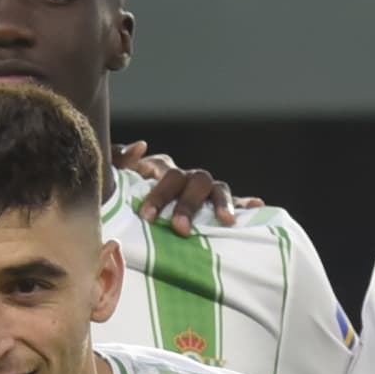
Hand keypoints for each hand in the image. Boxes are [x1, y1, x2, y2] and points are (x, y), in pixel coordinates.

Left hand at [116, 141, 245, 230]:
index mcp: (161, 170)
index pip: (164, 173)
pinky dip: (245, 203)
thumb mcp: (117, 181)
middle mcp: (185, 176)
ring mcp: (204, 189)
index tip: (148, 216)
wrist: (137, 215)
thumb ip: (120, 162)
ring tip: (226, 220)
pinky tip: (257, 206)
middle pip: (192, 181)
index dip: (158, 195)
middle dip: (187, 204)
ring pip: (216, 187)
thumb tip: (142, 144)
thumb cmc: (125, 196)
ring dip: (221, 202)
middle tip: (179, 228)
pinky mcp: (218, 204)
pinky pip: (236, 201)